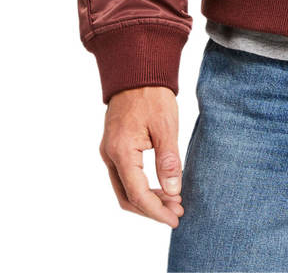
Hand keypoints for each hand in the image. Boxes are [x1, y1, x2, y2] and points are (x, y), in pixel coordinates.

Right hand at [100, 86, 184, 226]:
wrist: (137, 70)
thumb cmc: (152, 94)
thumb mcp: (166, 126)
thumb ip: (168, 160)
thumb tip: (173, 191)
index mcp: (121, 151)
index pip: (137, 194)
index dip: (157, 211)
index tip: (175, 218)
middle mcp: (109, 155)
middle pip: (127, 197)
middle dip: (152, 209)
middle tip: (177, 212)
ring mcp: (109, 151)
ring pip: (124, 188)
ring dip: (147, 199)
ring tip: (173, 202)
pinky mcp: (114, 146)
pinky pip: (124, 176)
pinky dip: (141, 186)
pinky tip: (161, 186)